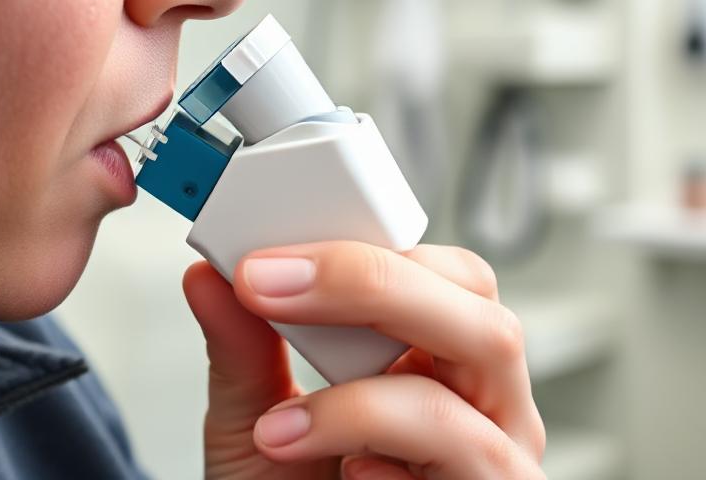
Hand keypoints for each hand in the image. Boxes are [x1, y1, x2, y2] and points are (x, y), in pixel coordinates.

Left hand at [183, 242, 545, 478]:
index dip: (360, 248)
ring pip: (483, 369)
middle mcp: (480, 401)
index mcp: (434, 361)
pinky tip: (346, 473)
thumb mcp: (255, 430)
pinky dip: (389, 451)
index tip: (263, 254)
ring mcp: (496, 454)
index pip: (436, 273)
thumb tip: (208, 277)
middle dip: (370, 282)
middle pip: (476, 307)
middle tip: (266, 286)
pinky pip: (470, 455)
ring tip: (282, 428)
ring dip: (366, 391)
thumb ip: (242, 354)